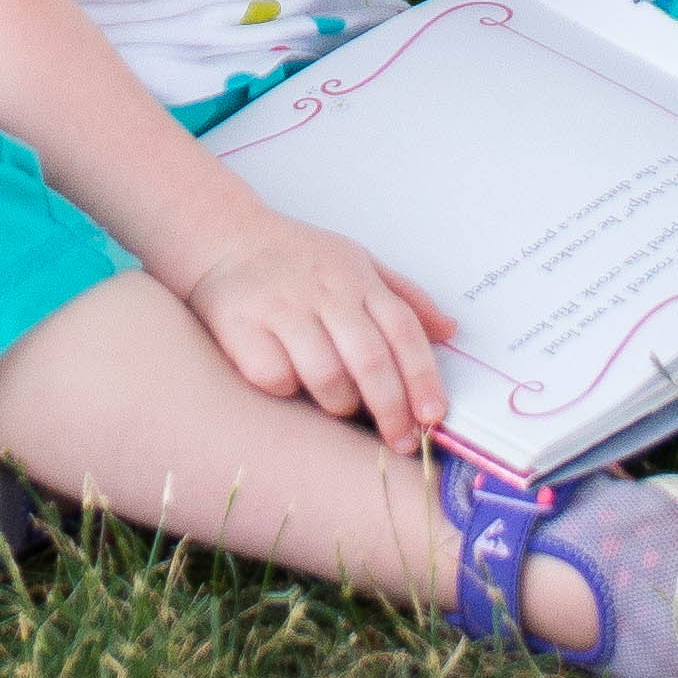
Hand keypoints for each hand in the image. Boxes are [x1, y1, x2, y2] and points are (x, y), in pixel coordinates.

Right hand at [180, 215, 451, 432]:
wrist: (225, 236)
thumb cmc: (300, 259)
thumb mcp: (358, 262)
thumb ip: (405, 297)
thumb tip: (452, 331)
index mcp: (357, 277)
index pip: (402, 329)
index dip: (423, 377)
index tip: (434, 417)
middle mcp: (323, 290)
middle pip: (370, 358)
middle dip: (391, 408)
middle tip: (400, 442)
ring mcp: (281, 307)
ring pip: (326, 374)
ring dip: (340, 403)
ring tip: (340, 407)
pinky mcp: (241, 326)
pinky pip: (275, 377)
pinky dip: (289, 390)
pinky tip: (290, 383)